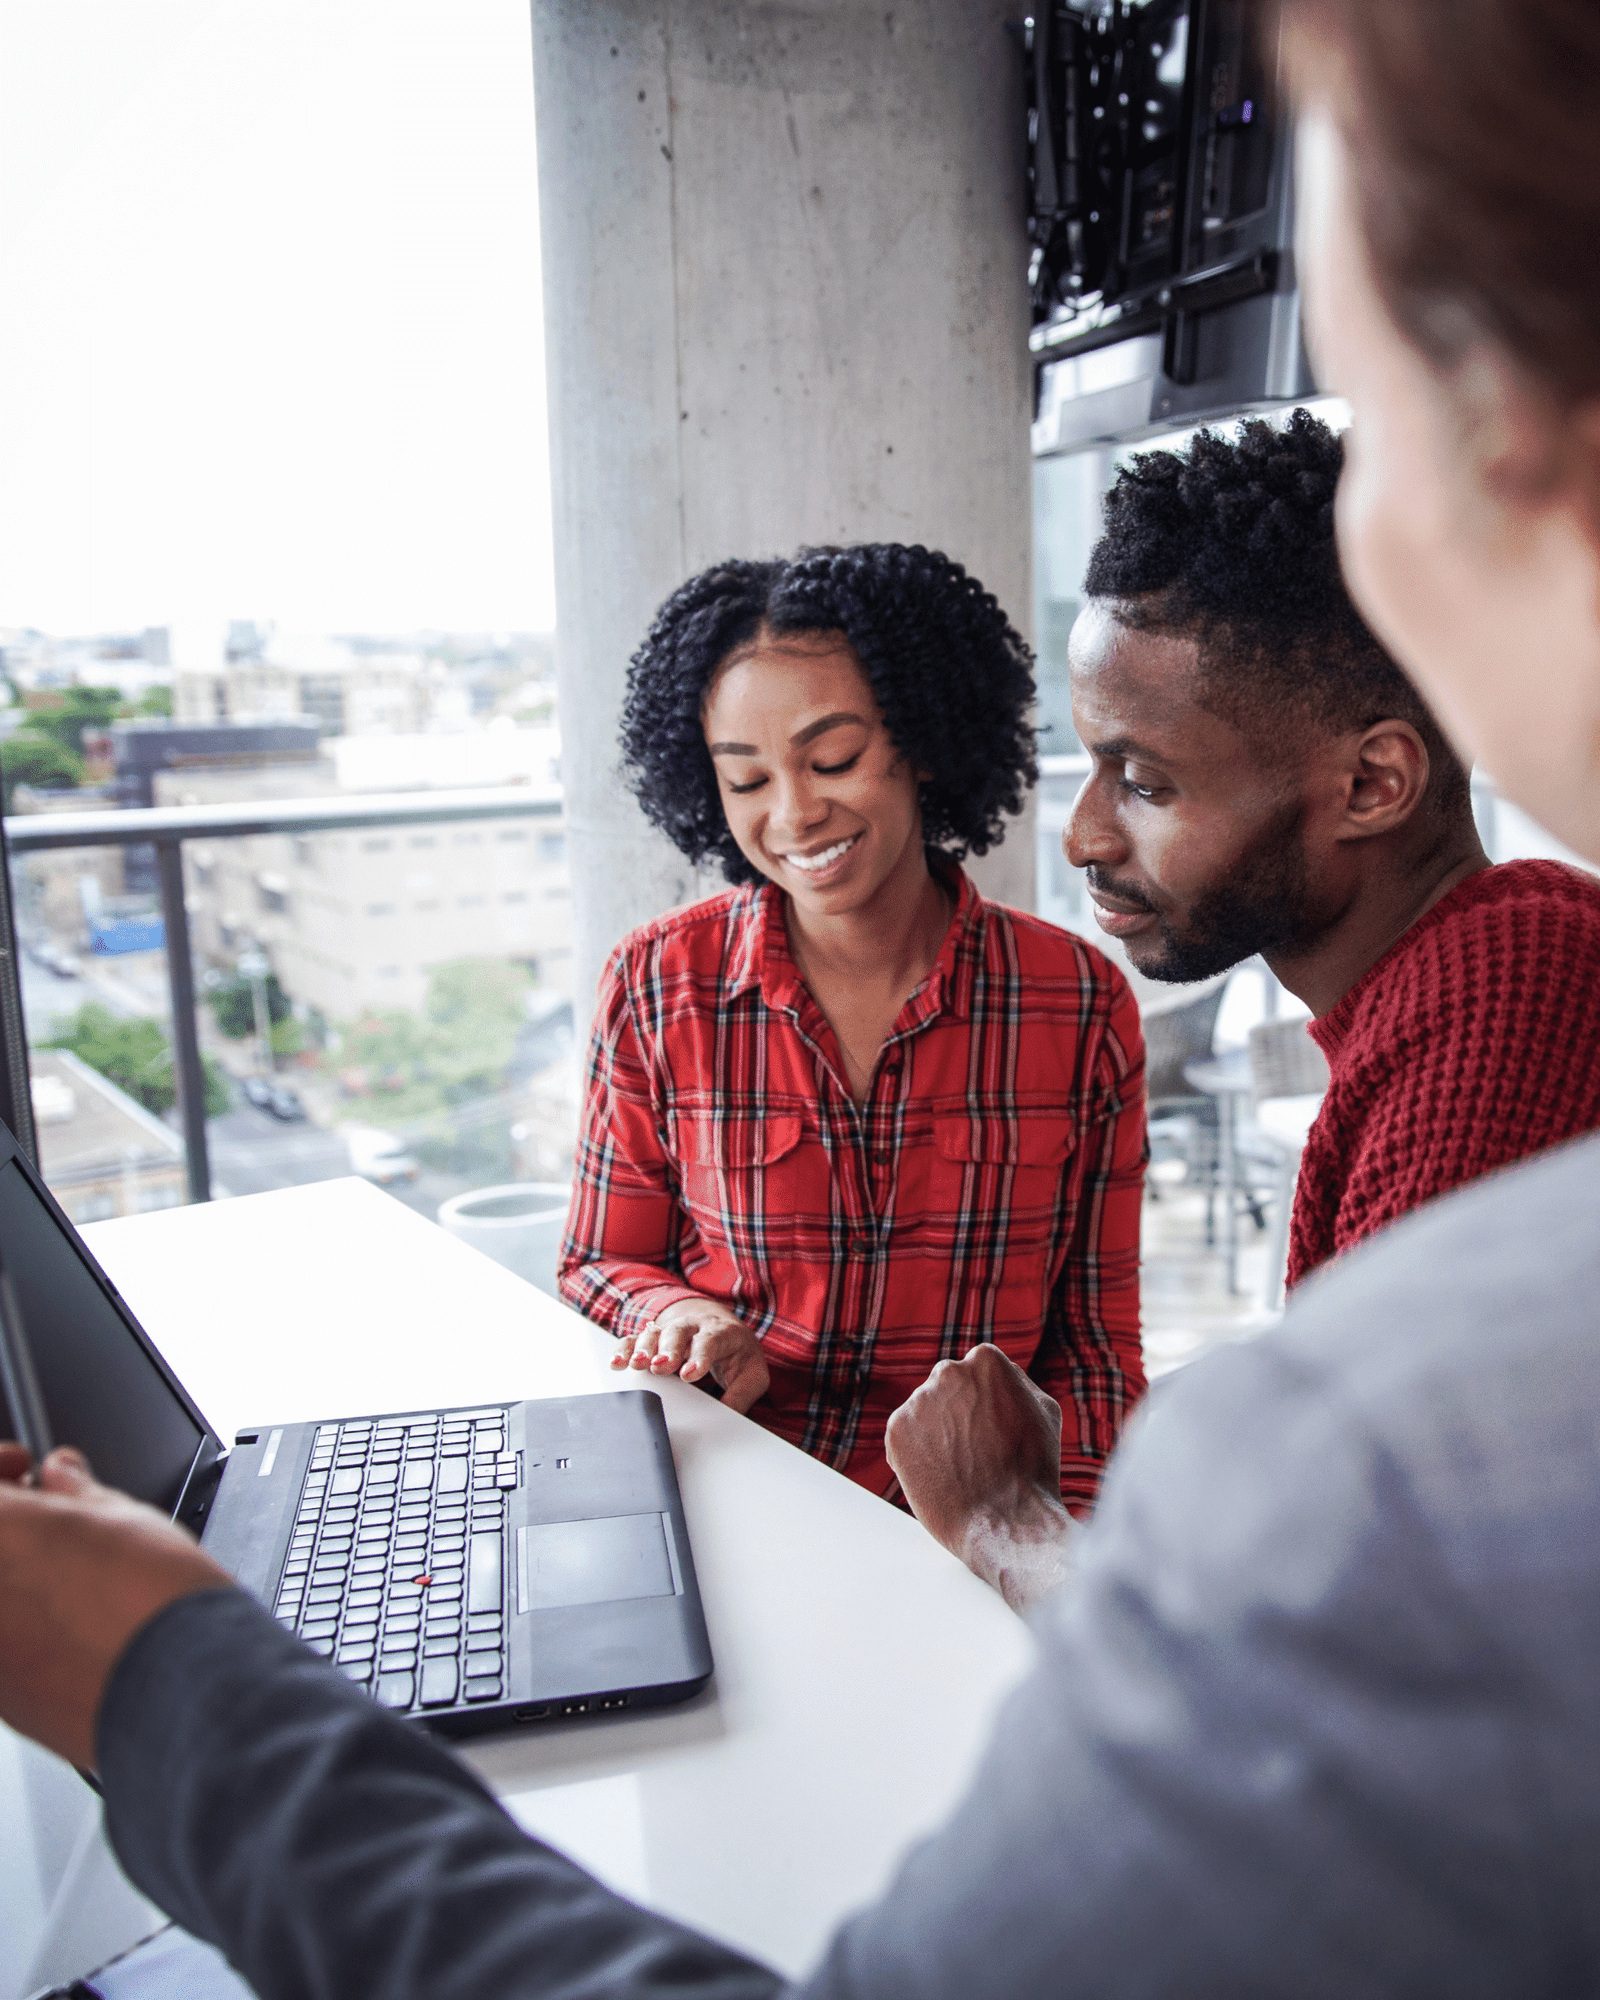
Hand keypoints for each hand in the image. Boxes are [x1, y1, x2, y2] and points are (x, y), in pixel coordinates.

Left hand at [0, 1441, 231, 1768]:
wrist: (178, 1687)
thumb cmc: (152, 1602)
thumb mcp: (122, 1514)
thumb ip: (75, 1490)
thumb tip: (63, 1476)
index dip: (2, 1468)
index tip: (24, 1471)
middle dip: (10, 1527)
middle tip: (45, 1517)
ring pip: (1, 1596)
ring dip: (16, 1576)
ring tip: (66, 1573)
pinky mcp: (1, 1698)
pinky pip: (6, 1641)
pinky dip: (23, 1625)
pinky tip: (71, 1620)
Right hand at [610, 1298, 770, 1414]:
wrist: (724, 1329)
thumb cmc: (738, 1355)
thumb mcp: (752, 1375)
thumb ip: (742, 1396)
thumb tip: (727, 1421)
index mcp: (722, 1333)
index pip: (711, 1341)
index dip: (700, 1356)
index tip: (690, 1374)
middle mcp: (694, 1327)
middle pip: (679, 1332)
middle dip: (669, 1349)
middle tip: (660, 1365)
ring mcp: (671, 1330)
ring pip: (655, 1333)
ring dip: (644, 1348)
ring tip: (636, 1364)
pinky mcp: (654, 1338)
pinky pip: (636, 1339)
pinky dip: (625, 1349)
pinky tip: (617, 1363)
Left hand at [885, 1343, 1078, 1614]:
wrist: (1007, 1522)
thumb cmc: (1032, 1470)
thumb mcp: (1044, 1411)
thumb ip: (1018, 1383)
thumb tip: (1001, 1373)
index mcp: (986, 1360)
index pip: (976, 1373)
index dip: (985, 1407)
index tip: (993, 1433)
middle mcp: (948, 1371)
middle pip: (947, 1389)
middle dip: (957, 1415)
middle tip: (975, 1453)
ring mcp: (918, 1400)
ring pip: (924, 1414)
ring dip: (936, 1435)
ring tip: (961, 1470)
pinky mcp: (896, 1431)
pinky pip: (903, 1439)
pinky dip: (916, 1457)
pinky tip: (940, 1477)